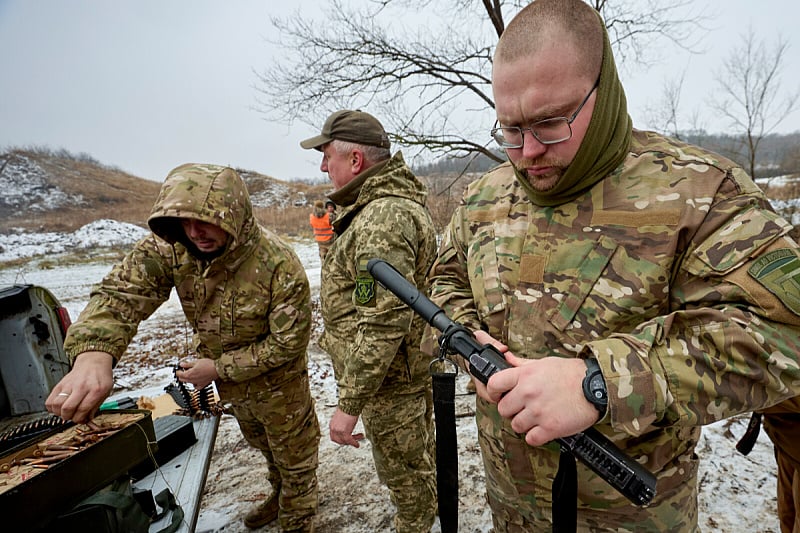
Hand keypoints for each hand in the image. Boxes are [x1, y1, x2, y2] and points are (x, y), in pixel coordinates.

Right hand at [45, 351, 113, 422]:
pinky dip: (52, 408)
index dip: (80, 419)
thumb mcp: (106, 392)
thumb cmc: (100, 377)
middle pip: (67, 408)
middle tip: (72, 416)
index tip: (81, 420)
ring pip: (56, 404)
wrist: (94, 362)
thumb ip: (96, 407)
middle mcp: (81, 387)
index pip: (83, 409)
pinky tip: (59, 407)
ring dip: (59, 413)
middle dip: (69, 417)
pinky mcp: (60, 384)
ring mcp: (69, 385)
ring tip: (65, 412)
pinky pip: (50, 400)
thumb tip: (87, 420)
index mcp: (95, 390)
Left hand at [177, 358, 217, 388]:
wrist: (217, 369)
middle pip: (182, 379)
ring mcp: (197, 383)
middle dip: (181, 375)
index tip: (178, 369)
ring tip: (189, 375)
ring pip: (188, 383)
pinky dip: (194, 385)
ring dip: (187, 379)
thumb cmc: (208, 365)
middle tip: (182, 371)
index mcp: (189, 374)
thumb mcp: (196, 361)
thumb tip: (181, 364)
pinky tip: (195, 382)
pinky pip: (196, 387)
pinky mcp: (203, 385)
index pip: (179, 374)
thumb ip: (188, 364)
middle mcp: (192, 380)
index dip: (177, 371)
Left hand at [329, 408, 364, 446]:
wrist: (349, 404)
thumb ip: (342, 423)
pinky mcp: (344, 432)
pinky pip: (349, 440)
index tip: (345, 440)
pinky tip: (357, 444)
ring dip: (351, 442)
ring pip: (344, 441)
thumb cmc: (347, 407)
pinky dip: (353, 443)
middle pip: (338, 441)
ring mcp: (338, 431)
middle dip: (346, 441)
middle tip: (352, 440)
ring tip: (358, 440)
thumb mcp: (342, 418)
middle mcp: (333, 428)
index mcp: (332, 424)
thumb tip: (346, 426)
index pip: (334, 436)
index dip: (340, 439)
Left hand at [473, 331, 599, 446]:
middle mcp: (528, 392)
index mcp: (525, 375)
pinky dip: (536, 436)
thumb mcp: (544, 363)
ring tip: (536, 417)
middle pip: (503, 409)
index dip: (493, 392)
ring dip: (524, 424)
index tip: (498, 395)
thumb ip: (521, 364)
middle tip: (523, 408)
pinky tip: (543, 428)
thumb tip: (505, 358)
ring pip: (515, 425)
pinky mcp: (550, 427)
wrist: (596, 386)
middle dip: (512, 410)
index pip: (493, 384)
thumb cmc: (571, 374)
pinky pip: (531, 439)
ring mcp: (538, 411)